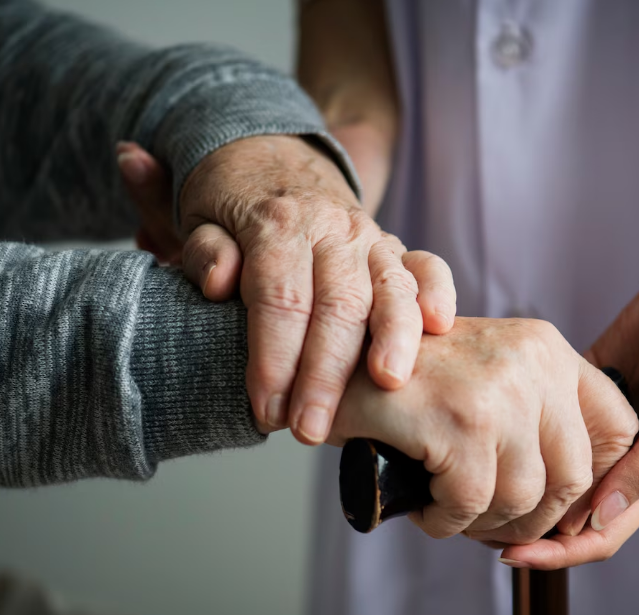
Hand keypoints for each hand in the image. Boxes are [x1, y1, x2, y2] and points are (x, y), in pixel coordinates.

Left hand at [115, 137, 456, 443]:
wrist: (273, 160)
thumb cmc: (233, 205)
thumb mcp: (199, 218)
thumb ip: (205, 251)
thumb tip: (220, 283)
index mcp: (278, 224)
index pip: (280, 299)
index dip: (274, 359)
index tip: (267, 410)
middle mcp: (332, 229)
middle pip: (337, 304)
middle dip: (326, 373)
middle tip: (310, 429)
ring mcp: (370, 238)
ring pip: (389, 288)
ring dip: (393, 339)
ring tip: (388, 384)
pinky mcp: (395, 249)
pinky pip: (427, 266)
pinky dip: (437, 293)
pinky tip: (439, 326)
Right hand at [329, 317, 637, 542]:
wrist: (333, 361)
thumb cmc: (410, 380)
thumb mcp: (490, 375)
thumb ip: (540, 412)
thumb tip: (584, 495)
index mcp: (547, 347)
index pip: (617, 426)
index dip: (596, 479)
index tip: (557, 502)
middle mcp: (532, 362)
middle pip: (573, 476)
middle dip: (533, 516)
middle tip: (491, 521)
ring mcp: (498, 391)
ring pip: (522, 498)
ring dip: (483, 521)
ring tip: (449, 509)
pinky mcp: (459, 422)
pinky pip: (469, 505)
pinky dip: (445, 522)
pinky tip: (425, 507)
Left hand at [501, 251, 638, 568]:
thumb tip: (599, 518)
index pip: (599, 531)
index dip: (556, 552)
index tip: (507, 555)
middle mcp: (626, 453)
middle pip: (570, 506)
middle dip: (528, 523)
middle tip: (475, 522)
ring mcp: (605, 419)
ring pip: (557, 464)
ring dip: (524, 476)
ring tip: (478, 477)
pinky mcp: (590, 382)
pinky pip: (553, 413)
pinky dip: (527, 425)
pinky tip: (496, 425)